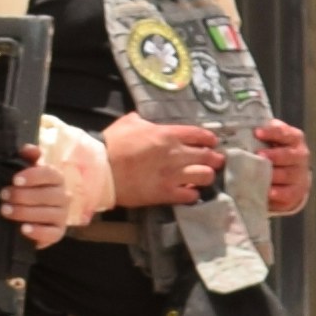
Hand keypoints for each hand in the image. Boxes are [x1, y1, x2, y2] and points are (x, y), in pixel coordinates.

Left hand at [2, 117, 105, 242]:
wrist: (32, 215)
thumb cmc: (27, 189)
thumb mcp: (26, 171)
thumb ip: (27, 158)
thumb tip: (27, 148)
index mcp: (56, 179)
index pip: (50, 174)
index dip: (33, 176)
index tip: (15, 179)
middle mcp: (63, 196)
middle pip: (49, 195)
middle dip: (24, 195)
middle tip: (3, 195)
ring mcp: (62, 216)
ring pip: (49, 214)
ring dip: (25, 212)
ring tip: (5, 210)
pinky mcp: (58, 233)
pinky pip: (53, 234)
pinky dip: (38, 232)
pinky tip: (23, 229)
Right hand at [99, 115, 228, 206]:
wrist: (100, 168)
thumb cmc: (112, 143)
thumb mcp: (129, 122)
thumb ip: (143, 121)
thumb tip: (145, 120)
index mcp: (168, 134)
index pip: (201, 135)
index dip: (210, 139)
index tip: (212, 143)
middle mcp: (176, 154)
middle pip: (209, 156)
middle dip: (215, 158)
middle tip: (215, 160)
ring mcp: (173, 175)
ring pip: (206, 176)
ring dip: (206, 176)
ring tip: (202, 177)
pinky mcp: (166, 193)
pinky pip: (191, 196)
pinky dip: (192, 194)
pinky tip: (189, 192)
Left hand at [257, 119, 310, 219]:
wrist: (290, 178)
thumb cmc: (274, 154)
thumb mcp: (270, 141)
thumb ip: (260, 135)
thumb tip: (237, 129)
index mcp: (293, 139)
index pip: (285, 133)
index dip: (272, 132)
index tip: (257, 132)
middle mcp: (300, 155)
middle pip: (289, 154)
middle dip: (274, 155)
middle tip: (259, 154)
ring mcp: (299, 175)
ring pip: (288, 174)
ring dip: (274, 174)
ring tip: (259, 174)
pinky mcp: (296, 192)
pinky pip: (288, 193)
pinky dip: (278, 193)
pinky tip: (268, 192)